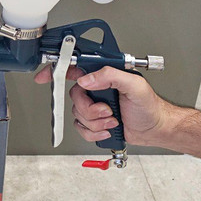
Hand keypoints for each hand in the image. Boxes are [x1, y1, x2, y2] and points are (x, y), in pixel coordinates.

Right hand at [34, 65, 179, 146]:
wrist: (155, 129)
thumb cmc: (150, 106)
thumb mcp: (135, 84)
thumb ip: (110, 76)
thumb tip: (87, 79)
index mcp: (104, 75)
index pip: (75, 68)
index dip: (57, 71)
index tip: (44, 76)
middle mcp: (97, 89)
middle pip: (74, 96)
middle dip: (90, 109)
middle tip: (106, 111)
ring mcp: (94, 105)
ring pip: (77, 114)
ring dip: (96, 122)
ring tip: (113, 120)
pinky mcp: (94, 121)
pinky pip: (81, 128)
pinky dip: (94, 133)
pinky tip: (108, 130)